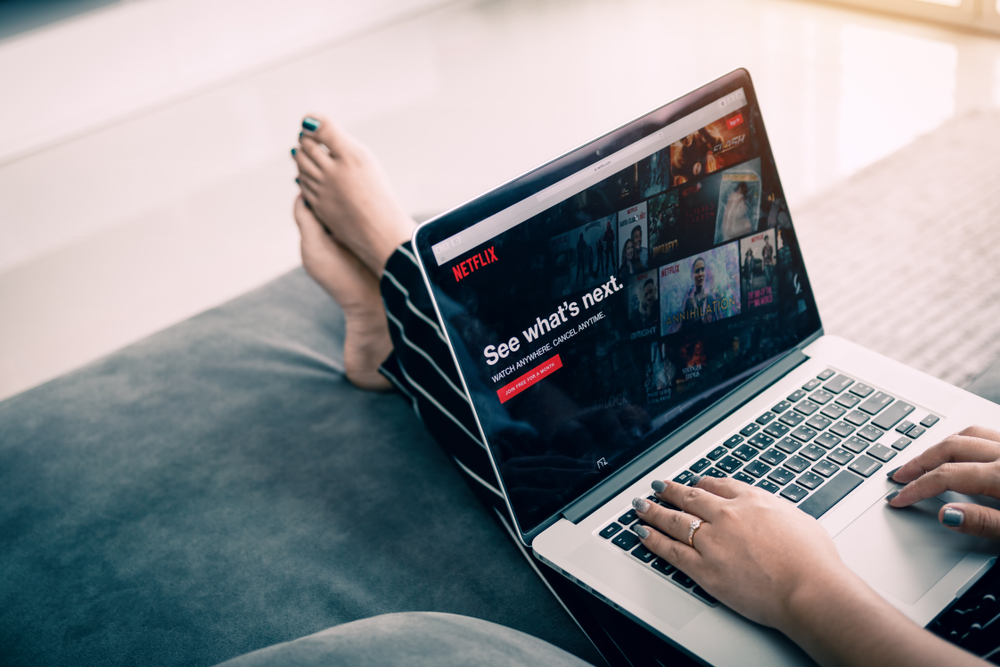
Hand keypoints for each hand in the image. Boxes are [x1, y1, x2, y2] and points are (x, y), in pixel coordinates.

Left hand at [631, 477, 852, 630]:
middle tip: (658, 487)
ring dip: (654, 511)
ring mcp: (713, 542)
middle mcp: (727, 516)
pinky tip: (643, 534)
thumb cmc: (814, 562)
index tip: (693, 484)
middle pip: (690, 497)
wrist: (809, 589)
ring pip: (675, 521)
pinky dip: (654, 540)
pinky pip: (671, 551)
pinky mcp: (705, 569)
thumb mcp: (799, 520)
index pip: (718, 485)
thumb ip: (778, 513)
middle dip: (670, 491)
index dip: (701, 484)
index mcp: (751, 501)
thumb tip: (774, 515)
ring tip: (641, 506)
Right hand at [888, 425, 999, 538]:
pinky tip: (960, 452)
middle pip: (950, 447)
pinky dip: (963, 440)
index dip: (918, 488)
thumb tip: (946, 516)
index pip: (947, 476)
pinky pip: (984, 434)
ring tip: (923, 460)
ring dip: (939, 447)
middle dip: (919, 462)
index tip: (900, 498)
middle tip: (900, 476)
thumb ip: (984, 522)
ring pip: (968, 434)